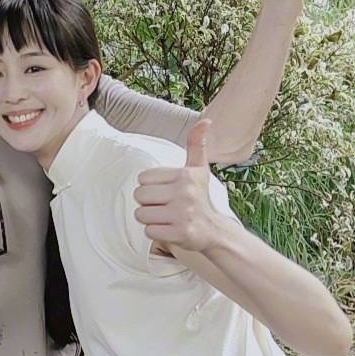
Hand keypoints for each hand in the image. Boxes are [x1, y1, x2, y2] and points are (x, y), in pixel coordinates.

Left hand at [135, 119, 230, 256]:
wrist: (215, 230)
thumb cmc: (200, 197)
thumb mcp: (199, 169)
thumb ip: (196, 144)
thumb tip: (206, 121)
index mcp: (185, 175)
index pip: (143, 178)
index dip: (150, 187)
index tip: (166, 192)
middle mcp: (184, 193)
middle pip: (139, 196)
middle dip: (147, 203)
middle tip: (164, 206)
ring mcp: (182, 214)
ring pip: (141, 214)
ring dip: (150, 219)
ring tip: (166, 218)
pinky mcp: (180, 233)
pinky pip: (149, 231)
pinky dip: (155, 232)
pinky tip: (169, 229)